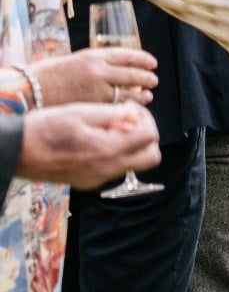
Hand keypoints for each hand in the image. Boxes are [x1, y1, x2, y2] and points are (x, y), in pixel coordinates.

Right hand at [19, 103, 160, 186]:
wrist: (14, 151)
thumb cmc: (43, 128)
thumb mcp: (80, 112)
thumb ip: (113, 115)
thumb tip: (134, 115)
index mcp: (108, 150)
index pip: (150, 136)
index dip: (146, 118)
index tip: (131, 109)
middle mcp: (107, 169)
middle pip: (150, 157)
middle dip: (146, 136)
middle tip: (128, 121)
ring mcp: (97, 179)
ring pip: (134, 164)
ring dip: (130, 145)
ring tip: (108, 129)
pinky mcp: (87, 182)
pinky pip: (114, 169)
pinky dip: (115, 154)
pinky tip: (95, 140)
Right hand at [31, 49, 157, 105]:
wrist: (32, 89)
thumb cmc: (52, 75)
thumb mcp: (77, 60)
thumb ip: (99, 64)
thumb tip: (121, 68)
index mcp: (95, 55)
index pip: (128, 55)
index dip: (143, 59)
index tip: (152, 63)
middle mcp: (99, 70)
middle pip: (133, 74)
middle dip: (146, 78)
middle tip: (153, 80)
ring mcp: (98, 89)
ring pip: (129, 93)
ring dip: (142, 94)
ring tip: (148, 95)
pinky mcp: (95, 105)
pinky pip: (118, 106)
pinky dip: (128, 106)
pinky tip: (133, 107)